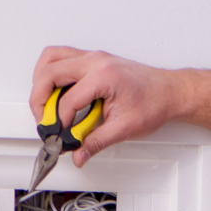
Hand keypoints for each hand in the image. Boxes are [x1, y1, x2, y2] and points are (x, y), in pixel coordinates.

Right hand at [30, 47, 180, 166]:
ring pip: (50, 58)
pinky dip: (51, 73)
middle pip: (49, 73)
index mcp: (104, 76)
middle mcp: (95, 61)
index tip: (61, 136)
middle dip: (40, 100)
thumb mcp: (124, 128)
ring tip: (44, 105)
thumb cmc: (154, 102)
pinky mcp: (92, 59)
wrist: (170, 92)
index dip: (60, 122)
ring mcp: (92, 57)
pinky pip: (60, 57)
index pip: (68, 100)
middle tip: (44, 120)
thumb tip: (78, 153)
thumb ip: (96, 142)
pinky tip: (55, 93)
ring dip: (41, 81)